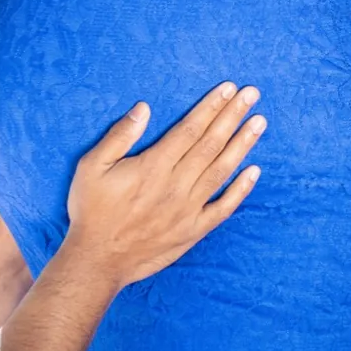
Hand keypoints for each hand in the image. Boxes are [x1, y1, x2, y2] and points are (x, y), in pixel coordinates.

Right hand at [65, 84, 265, 287]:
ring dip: (242, 145)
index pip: (189, 129)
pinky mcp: (193, 231)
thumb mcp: (92, 167)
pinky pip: (223, 208)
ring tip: (259, 123)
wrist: (98, 261)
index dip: (210, 107)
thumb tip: (143, 108)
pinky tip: (254, 172)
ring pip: (221, 171)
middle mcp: (176, 185)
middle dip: (232, 116)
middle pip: (210, 144)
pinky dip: (241, 190)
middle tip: (252, 95)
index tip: (228, 89)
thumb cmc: (92, 211)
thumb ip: (119, 136)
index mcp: (153, 166)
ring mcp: (188, 210)